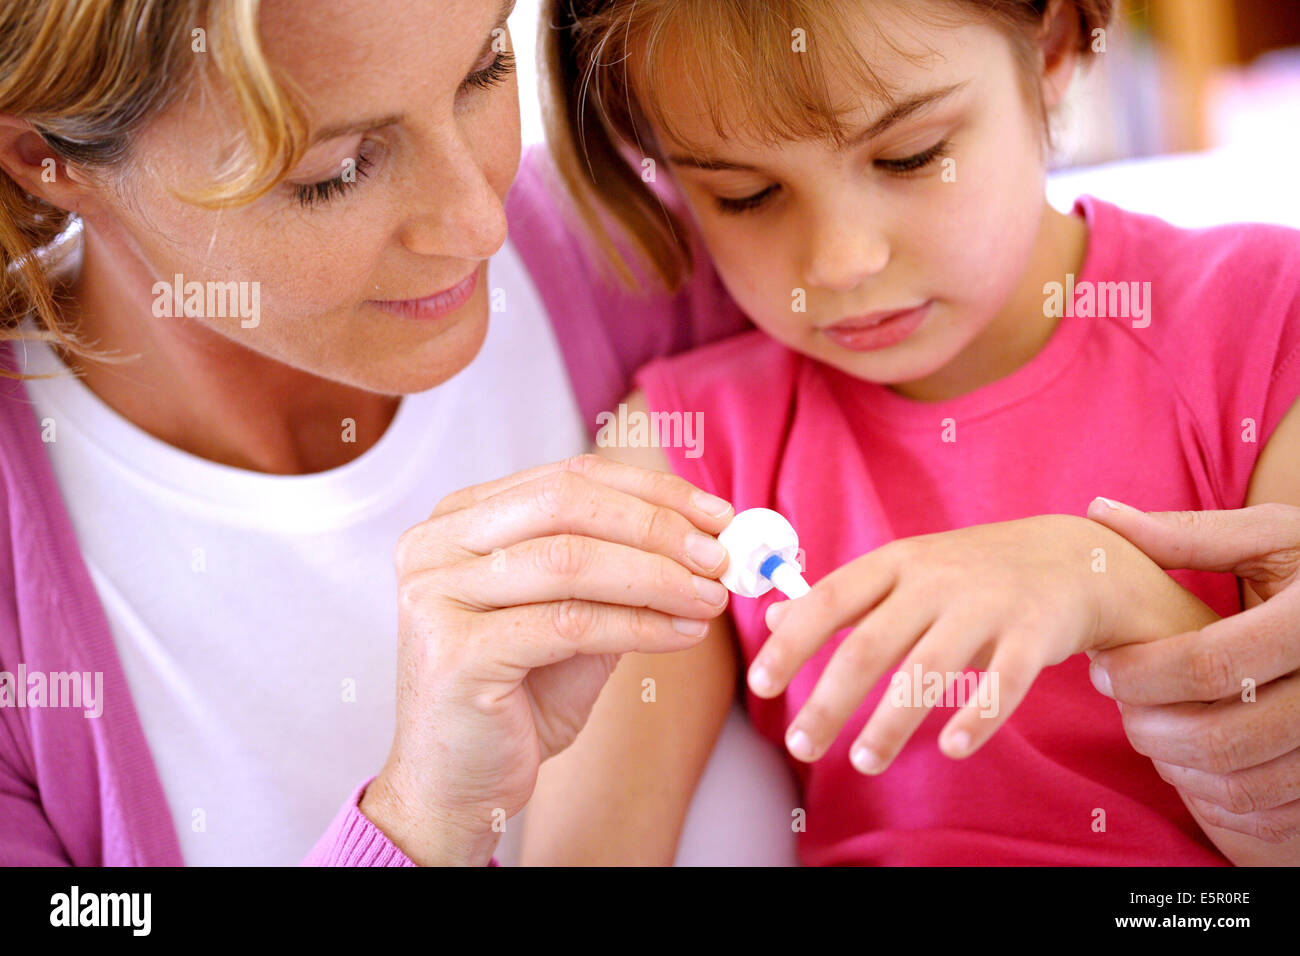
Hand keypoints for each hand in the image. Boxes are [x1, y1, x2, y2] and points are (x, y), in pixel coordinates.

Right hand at [361, 455, 733, 863]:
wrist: (457, 787)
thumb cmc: (516, 701)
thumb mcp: (572, 620)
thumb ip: (617, 574)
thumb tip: (703, 539)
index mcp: (459, 520)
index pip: (568, 478)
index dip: (651, 490)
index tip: (716, 513)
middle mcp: (435, 546)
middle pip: (565, 504)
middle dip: (656, 526)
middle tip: (718, 556)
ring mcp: (435, 595)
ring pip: (568, 560)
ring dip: (656, 576)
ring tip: (710, 598)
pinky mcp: (454, 652)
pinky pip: (568, 624)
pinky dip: (639, 626)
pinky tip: (683, 635)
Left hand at [750, 515, 1180, 775]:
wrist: (1075, 556)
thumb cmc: (974, 571)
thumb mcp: (905, 569)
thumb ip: (845, 596)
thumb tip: (777, 613)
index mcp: (897, 563)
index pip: (831, 600)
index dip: (793, 643)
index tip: (761, 684)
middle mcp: (936, 580)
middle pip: (871, 644)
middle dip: (830, 699)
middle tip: (800, 745)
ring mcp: (988, 605)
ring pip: (930, 668)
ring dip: (892, 721)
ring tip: (863, 761)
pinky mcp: (1035, 632)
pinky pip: (1005, 681)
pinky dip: (979, 716)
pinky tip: (953, 749)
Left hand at [1087, 499, 1299, 845]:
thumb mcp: (1275, 540)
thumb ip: (1191, 535)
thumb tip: (1100, 513)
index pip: (1211, 664)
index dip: (1142, 672)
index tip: (1102, 665)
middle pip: (1218, 737)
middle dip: (1145, 724)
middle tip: (1116, 699)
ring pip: (1236, 782)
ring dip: (1170, 761)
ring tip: (1145, 724)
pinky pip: (1261, 810)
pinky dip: (1209, 792)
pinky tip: (1184, 753)